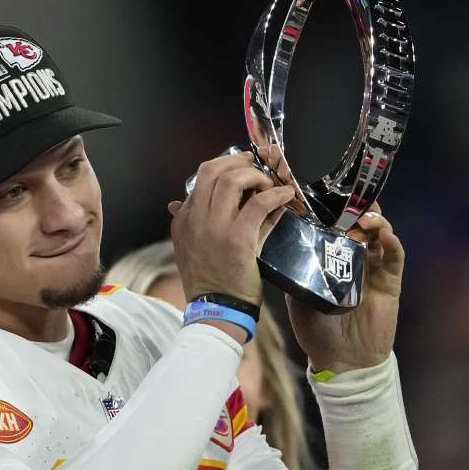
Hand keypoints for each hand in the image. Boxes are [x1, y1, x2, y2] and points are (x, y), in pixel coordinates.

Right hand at [168, 149, 294, 305]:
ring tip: (268, 183)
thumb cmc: (212, 280)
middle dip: (237, 160)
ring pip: (232, 180)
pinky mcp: (237, 239)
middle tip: (255, 163)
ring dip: (255, 175)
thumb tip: (220, 200)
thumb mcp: (196, 247)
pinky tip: (285, 195)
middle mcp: (194, 219)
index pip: (200, 179)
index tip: (242, 167)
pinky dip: (275, 194)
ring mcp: (214, 228)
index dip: (224, 166)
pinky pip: (258, 204)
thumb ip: (208, 221)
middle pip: (212, 170)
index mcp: (184, 220)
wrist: (215, 308)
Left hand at [287, 204, 404, 372]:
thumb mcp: (296, 293)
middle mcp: (354, 257)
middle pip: (360, 223)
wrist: (339, 360)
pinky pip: (394, 257)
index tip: (322, 193)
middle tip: (347, 198)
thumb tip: (270, 243)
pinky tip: (384, 235)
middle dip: (356, 207)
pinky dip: (391, 243)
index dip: (331, 208)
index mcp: (331, 257)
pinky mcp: (390, 282)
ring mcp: (374, 267)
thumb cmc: (316, 328)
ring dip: (374, 221)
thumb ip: (291, 269)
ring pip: (380, 234)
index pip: (334, 225)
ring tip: (364, 217)